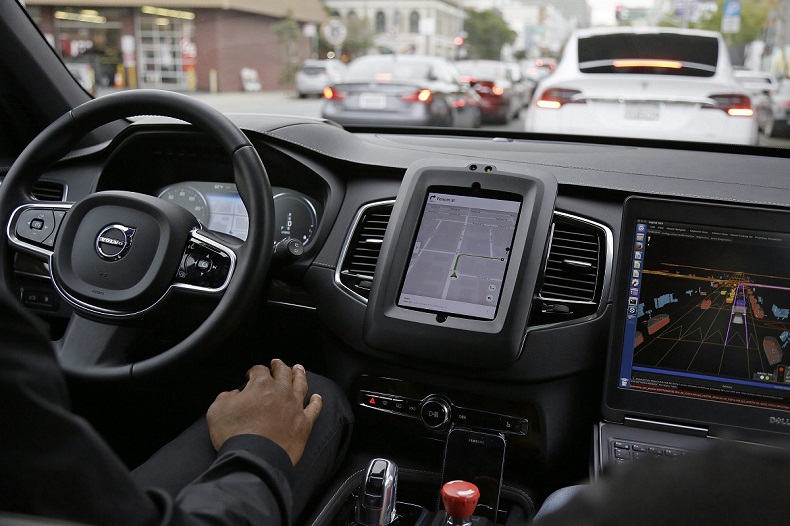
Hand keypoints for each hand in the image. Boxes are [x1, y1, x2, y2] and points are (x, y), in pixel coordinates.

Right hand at [206, 359, 322, 464]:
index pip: (259, 370)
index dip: (254, 371)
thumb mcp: (217, 410)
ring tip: (299, 369)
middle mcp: (281, 392)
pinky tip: (317, 397)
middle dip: (279, 366)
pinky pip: (314, 409)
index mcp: (261, 385)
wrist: (254, 458)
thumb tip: (234, 394)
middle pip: (283, 372)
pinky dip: (316, 402)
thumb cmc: (234, 434)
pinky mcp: (304, 424)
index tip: (250, 375)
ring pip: (300, 385)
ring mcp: (295, 407)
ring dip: (300, 375)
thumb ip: (225, 397)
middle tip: (277, 363)